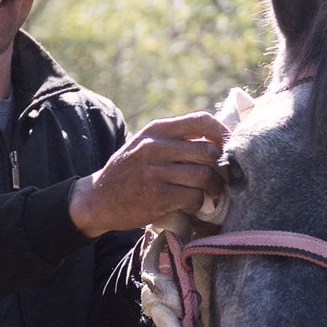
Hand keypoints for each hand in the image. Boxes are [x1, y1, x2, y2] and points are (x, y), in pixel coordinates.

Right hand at [70, 114, 229, 237]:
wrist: (97, 199)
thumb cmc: (130, 171)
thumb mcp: (145, 144)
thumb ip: (175, 139)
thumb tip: (219, 139)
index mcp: (156, 129)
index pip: (201, 120)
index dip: (223, 133)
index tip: (229, 148)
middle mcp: (155, 147)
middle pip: (208, 152)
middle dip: (222, 168)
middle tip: (223, 179)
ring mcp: (154, 172)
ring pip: (204, 176)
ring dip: (214, 189)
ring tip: (212, 194)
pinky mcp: (156, 196)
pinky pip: (194, 197)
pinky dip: (200, 203)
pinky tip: (193, 205)